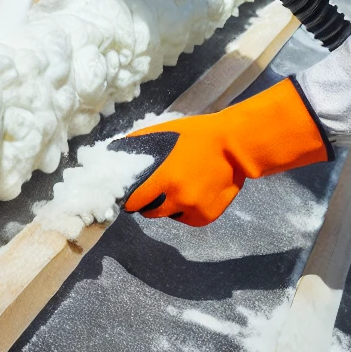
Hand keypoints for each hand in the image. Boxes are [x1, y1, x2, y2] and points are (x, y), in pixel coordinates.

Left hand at [111, 78, 330, 224]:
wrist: (237, 146)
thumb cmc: (198, 134)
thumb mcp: (165, 132)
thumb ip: (139, 144)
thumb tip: (113, 152)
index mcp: (165, 178)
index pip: (132, 201)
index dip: (129, 197)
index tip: (129, 191)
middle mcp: (177, 199)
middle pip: (149, 211)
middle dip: (149, 200)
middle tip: (159, 183)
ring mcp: (193, 211)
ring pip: (168, 216)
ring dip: (168, 205)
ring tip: (181, 184)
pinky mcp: (206, 218)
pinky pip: (186, 218)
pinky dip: (187, 209)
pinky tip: (196, 191)